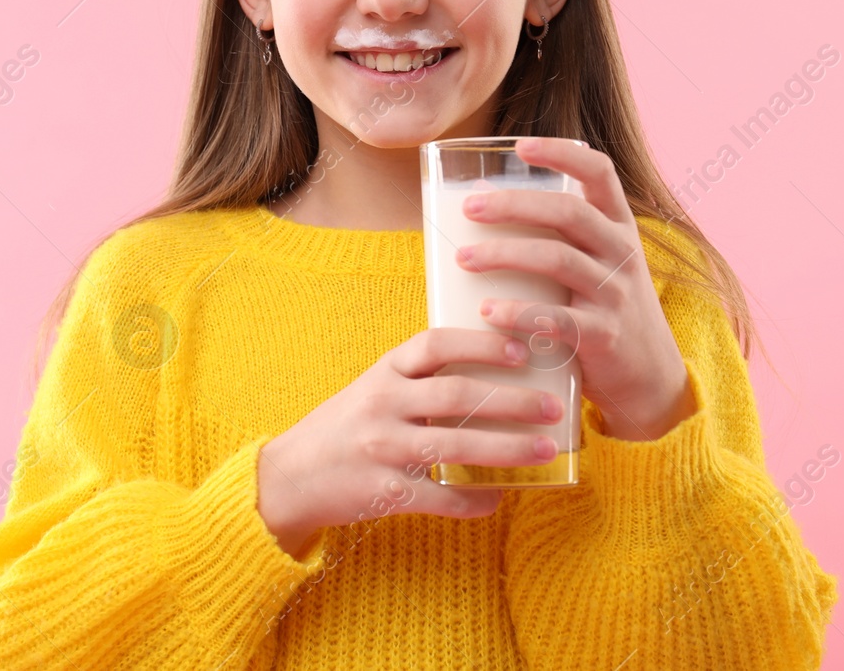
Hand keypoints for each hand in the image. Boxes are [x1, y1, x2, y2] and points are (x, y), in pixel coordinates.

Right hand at [256, 328, 567, 558]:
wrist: (289, 477)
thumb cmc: (343, 428)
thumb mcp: (373, 388)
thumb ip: (417, 378)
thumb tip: (486, 370)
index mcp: (383, 372)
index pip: (436, 345)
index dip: (481, 345)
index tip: (520, 351)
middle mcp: (383, 405)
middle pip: (458, 395)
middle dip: (513, 401)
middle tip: (553, 407)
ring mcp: (383, 449)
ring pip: (457, 445)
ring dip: (508, 448)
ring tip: (545, 449)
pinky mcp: (385, 492)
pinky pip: (440, 498)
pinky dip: (474, 500)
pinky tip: (499, 498)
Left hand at [454, 136, 696, 442]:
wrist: (649, 378)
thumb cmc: (602, 308)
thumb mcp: (591, 262)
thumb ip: (548, 233)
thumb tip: (477, 196)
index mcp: (617, 225)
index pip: (599, 172)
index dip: (563, 152)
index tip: (522, 146)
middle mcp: (621, 252)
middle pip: (568, 212)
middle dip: (514, 205)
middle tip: (469, 208)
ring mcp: (615, 293)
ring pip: (559, 259)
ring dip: (506, 254)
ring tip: (465, 259)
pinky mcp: (604, 336)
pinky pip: (559, 319)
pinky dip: (520, 314)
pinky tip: (488, 312)